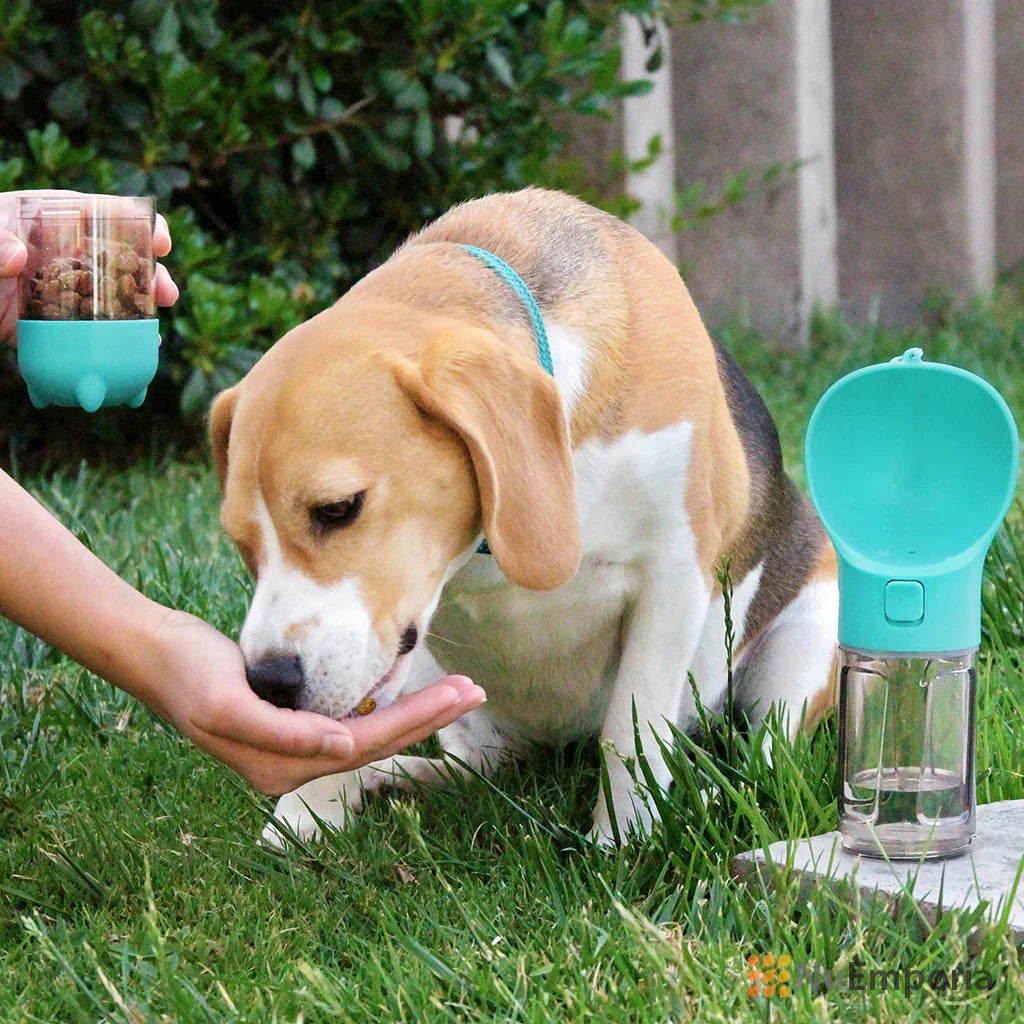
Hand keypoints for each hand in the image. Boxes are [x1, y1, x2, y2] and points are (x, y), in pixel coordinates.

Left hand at [0, 189, 179, 347]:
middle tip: (167, 292)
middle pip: (107, 257)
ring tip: (157, 331)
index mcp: (30, 217)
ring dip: (133, 313)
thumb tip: (19, 255)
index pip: (89, 211)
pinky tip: (128, 357)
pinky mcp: (31, 326)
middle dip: (144, 274)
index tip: (160, 238)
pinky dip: (105, 346)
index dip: (132, 223)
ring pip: (99, 298)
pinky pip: (76, 335)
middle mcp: (43, 253)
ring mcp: (40, 290)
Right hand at [142, 608, 486, 795]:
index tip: (459, 694)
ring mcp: (294, 747)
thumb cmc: (188, 672)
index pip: (367, 742)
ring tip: (457, 690)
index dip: (417, 718)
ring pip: (370, 733)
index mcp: (281, 765)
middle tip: (476, 690)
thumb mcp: (228, 702)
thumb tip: (344, 748)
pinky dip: (387, 705)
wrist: (156, 654)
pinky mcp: (293, 725)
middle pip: (378, 741)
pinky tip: (411, 692)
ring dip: (415, 712)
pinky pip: (352, 720)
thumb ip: (285, 733)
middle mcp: (294, 764)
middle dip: (429, 716)